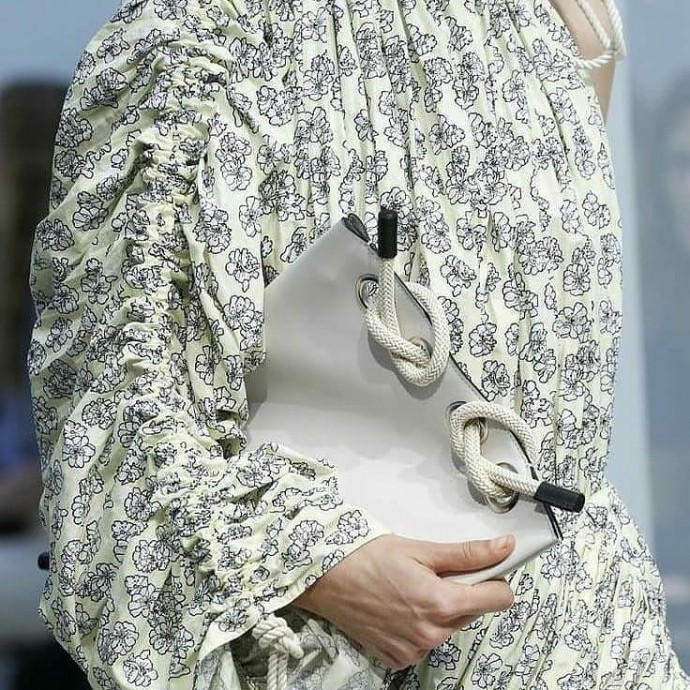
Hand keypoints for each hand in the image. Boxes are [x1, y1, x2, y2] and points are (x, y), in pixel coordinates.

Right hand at [293, 533, 514, 669]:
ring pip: (449, 627)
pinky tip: (399, 607)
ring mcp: (414, 649)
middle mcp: (432, 633)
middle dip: (461, 592)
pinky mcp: (398, 658)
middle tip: (432, 572)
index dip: (496, 580)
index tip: (484, 569)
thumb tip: (505, 547)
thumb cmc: (368, 557)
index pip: (499, 599)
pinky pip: (425, 642)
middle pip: (472, 612)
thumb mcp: (420, 549)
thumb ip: (467, 553)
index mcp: (441, 603)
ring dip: (440, 610)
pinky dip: (420, 625)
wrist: (325, 577)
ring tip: (410, 588)